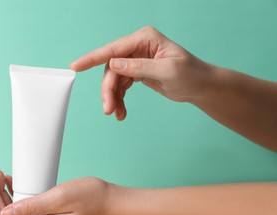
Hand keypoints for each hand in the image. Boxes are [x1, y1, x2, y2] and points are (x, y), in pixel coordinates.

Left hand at [0, 170, 114, 214]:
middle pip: (5, 214)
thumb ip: (30, 206)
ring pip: (13, 209)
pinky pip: (24, 205)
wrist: (110, 200)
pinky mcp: (47, 213)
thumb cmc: (90, 198)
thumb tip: (4, 213)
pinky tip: (10, 182)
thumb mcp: (58, 198)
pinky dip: (15, 193)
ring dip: (2, 193)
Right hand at [70, 26, 213, 119]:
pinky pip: (121, 85)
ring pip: (113, 79)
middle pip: (111, 68)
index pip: (113, 49)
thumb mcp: (167, 71)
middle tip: (108, 109)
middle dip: (108, 90)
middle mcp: (137, 46)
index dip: (92, 58)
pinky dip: (119, 99)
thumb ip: (140, 67)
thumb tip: (114, 65)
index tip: (75, 66)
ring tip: (115, 114)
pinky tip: (121, 111)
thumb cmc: (191, 74)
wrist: (201, 86)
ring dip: (112, 97)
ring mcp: (136, 59)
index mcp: (144, 39)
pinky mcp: (136, 71)